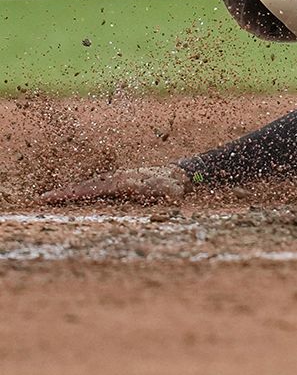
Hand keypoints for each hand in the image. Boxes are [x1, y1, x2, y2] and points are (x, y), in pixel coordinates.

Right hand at [40, 164, 188, 203]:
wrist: (176, 174)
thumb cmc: (173, 186)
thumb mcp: (174, 191)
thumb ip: (172, 192)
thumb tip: (174, 193)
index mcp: (122, 182)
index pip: (93, 189)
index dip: (74, 193)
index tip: (57, 197)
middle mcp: (115, 179)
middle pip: (84, 186)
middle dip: (64, 193)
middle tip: (42, 200)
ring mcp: (114, 179)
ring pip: (87, 185)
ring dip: (69, 191)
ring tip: (49, 198)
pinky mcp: (115, 182)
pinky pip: (94, 186)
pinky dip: (80, 190)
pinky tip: (69, 196)